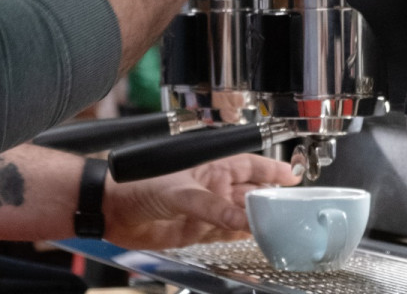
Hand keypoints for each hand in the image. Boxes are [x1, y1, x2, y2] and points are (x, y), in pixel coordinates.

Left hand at [102, 153, 300, 249]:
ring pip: (242, 214)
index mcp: (210, 166)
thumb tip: (240, 217)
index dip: (272, 170)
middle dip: (271, 199)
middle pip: (250, 192)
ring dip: (260, 221)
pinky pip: (228, 233)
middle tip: (294, 211)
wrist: (112, 210)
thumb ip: (210, 206)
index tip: (293, 176)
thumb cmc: (138, 184)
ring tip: (282, 228)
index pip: (249, 165)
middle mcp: (212, 187)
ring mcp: (207, 209)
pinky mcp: (199, 231)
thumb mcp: (178, 192)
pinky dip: (243, 237)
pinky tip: (257, 241)